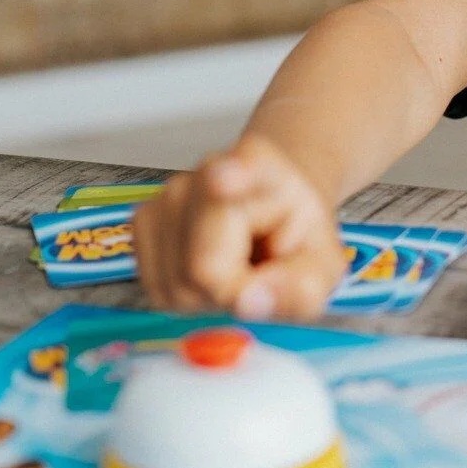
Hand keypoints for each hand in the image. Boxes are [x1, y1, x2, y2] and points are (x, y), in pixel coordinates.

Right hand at [133, 133, 345, 318]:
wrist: (275, 214)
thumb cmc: (298, 240)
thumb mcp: (321, 270)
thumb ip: (297, 290)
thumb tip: (249, 302)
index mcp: (262, 165)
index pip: (240, 173)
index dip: (228, 180)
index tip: (224, 176)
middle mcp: (209, 167)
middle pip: (202, 264)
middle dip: (232, 291)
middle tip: (262, 275)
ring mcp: (170, 192)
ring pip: (177, 282)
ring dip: (210, 294)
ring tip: (238, 267)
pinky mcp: (144, 220)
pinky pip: (157, 286)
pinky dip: (187, 293)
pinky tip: (212, 268)